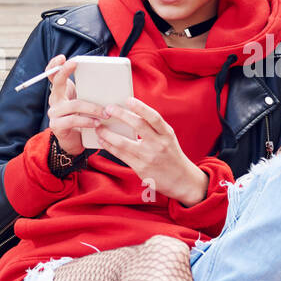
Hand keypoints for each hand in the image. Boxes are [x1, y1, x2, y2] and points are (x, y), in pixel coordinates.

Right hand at [45, 55, 106, 156]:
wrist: (74, 142)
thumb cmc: (82, 119)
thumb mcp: (86, 102)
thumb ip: (90, 92)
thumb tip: (109, 82)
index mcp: (62, 92)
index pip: (53, 74)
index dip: (56, 65)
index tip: (63, 57)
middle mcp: (55, 100)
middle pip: (57, 82)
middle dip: (65, 71)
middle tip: (74, 63)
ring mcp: (54, 113)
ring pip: (73, 105)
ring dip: (92, 108)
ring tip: (105, 113)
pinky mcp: (57, 125)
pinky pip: (73, 120)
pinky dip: (87, 121)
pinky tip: (96, 123)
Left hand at [93, 97, 207, 204]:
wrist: (182, 180)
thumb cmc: (171, 155)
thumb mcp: (168, 138)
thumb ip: (153, 128)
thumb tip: (131, 114)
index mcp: (167, 134)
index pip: (154, 117)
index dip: (140, 107)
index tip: (128, 99)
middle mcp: (159, 144)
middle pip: (138, 126)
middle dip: (121, 115)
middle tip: (108, 109)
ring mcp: (149, 157)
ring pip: (123, 142)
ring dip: (108, 134)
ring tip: (99, 128)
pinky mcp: (141, 169)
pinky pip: (120, 155)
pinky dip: (109, 146)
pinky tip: (102, 141)